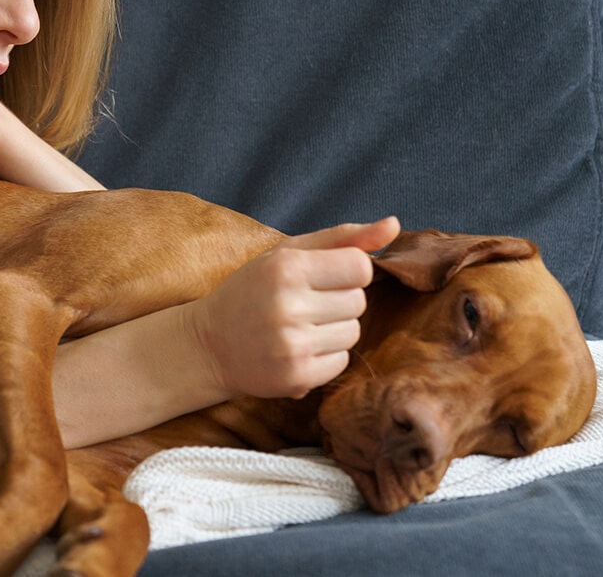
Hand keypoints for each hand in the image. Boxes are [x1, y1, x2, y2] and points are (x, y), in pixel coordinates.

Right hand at [188, 217, 400, 399]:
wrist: (208, 345)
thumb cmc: (251, 291)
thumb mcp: (287, 254)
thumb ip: (342, 238)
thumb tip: (394, 225)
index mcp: (287, 268)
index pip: (360, 267)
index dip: (347, 271)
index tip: (321, 277)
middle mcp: (289, 306)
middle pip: (359, 301)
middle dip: (338, 301)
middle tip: (304, 304)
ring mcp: (293, 345)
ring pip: (353, 332)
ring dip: (334, 329)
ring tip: (299, 327)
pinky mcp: (297, 377)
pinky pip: (342, 362)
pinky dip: (326, 356)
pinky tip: (298, 349)